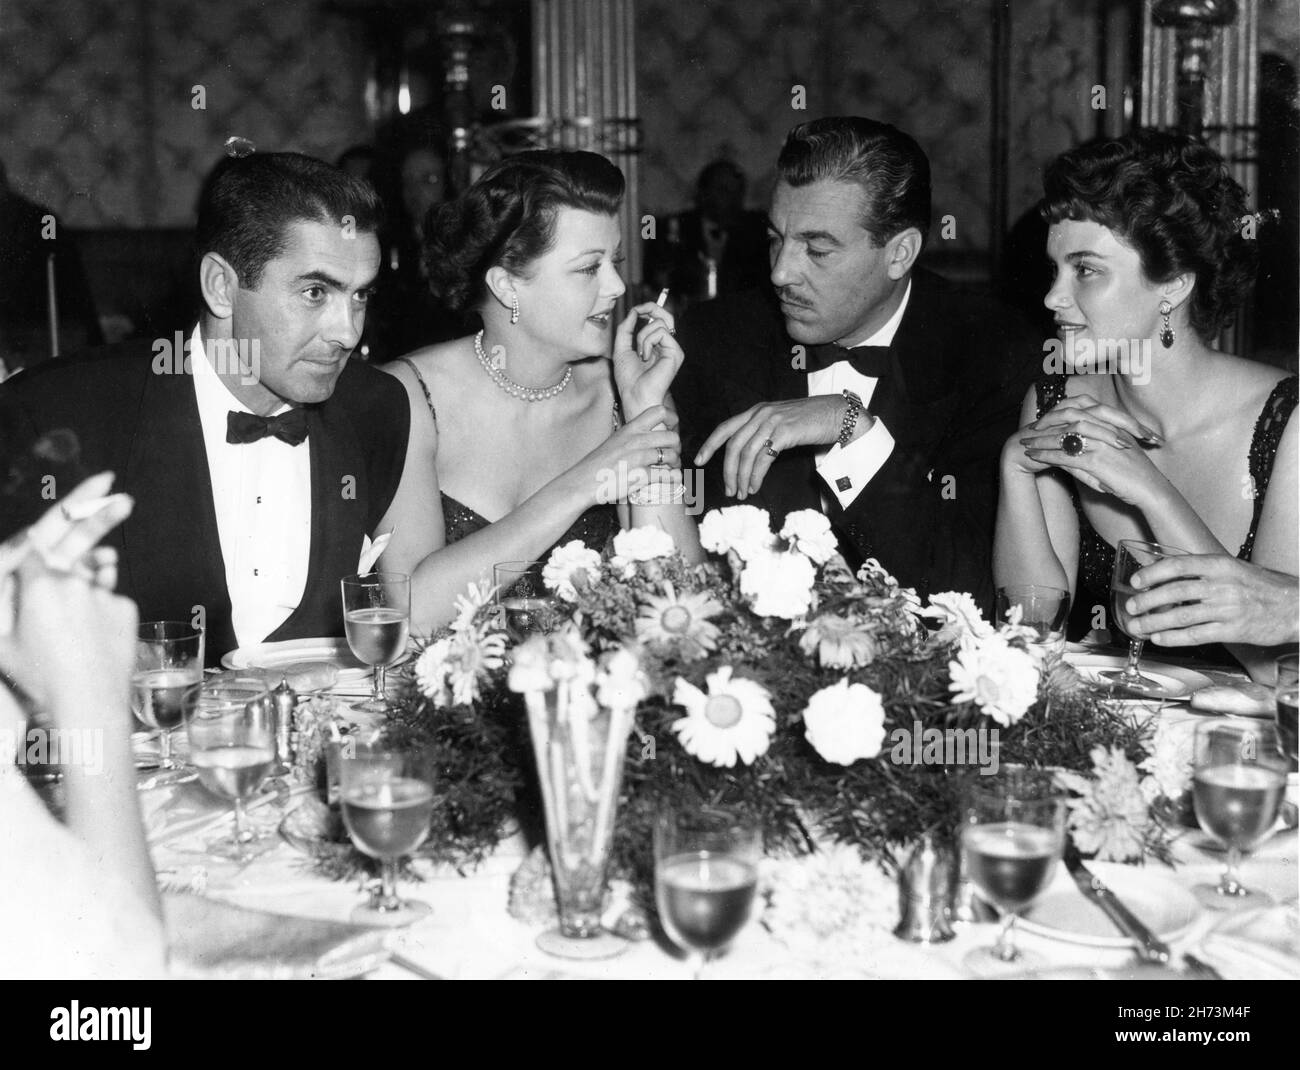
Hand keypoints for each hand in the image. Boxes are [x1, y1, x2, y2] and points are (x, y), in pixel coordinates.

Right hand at [0, 474, 136, 715]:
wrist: (86, 706)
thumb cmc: (37, 679)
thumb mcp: (3, 644)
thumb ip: (3, 603)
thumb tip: (11, 574)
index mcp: (36, 585)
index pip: (32, 549)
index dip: (32, 549)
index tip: (40, 541)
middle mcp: (72, 581)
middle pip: (77, 537)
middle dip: (95, 509)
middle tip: (114, 486)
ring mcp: (103, 593)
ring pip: (95, 574)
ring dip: (95, 572)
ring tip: (95, 588)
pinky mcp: (125, 608)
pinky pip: (111, 600)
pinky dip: (102, 608)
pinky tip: (95, 634)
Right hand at [566, 404, 682, 505]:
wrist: (581, 483)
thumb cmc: (596, 465)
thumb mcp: (614, 442)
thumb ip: (632, 437)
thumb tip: (649, 437)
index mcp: (629, 429)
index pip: (659, 411)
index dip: (672, 418)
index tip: (672, 428)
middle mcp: (636, 440)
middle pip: (672, 436)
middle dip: (676, 447)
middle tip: (672, 454)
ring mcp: (639, 458)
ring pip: (672, 456)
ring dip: (675, 463)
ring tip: (672, 468)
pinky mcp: (641, 476)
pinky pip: (668, 475)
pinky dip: (674, 478)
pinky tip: (673, 479)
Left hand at [612, 302, 682, 419]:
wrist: (634, 395)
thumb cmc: (628, 378)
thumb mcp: (621, 348)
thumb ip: (626, 329)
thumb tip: (633, 311)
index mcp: (656, 345)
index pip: (657, 319)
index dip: (648, 309)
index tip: (635, 311)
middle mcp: (666, 346)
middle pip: (666, 315)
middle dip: (651, 307)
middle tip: (638, 310)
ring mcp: (673, 349)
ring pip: (659, 323)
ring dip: (643, 336)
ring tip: (640, 353)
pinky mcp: (676, 353)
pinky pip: (661, 333)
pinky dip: (648, 342)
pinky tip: (645, 356)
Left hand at [694, 395, 854, 498]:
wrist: (837, 414)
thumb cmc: (811, 422)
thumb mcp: (781, 423)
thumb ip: (763, 433)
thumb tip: (748, 458)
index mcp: (756, 411)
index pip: (725, 428)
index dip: (710, 445)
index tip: (699, 461)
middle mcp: (761, 414)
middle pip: (733, 445)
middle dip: (727, 471)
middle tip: (729, 490)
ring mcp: (772, 421)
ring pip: (746, 454)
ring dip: (742, 477)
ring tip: (742, 493)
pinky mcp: (785, 432)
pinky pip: (763, 458)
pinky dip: (756, 475)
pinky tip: (755, 486)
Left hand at [1019, 394, 1166, 504]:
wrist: (1151, 489)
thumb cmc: (1135, 474)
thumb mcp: (1116, 454)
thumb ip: (1096, 447)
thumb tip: (1069, 450)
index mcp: (1112, 424)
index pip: (1080, 411)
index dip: (1059, 414)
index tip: (1043, 421)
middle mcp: (1106, 430)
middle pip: (1069, 419)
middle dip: (1046, 424)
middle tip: (1029, 430)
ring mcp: (1101, 444)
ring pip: (1064, 437)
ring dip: (1041, 440)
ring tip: (1026, 444)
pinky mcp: (1096, 461)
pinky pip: (1065, 456)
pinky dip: (1046, 456)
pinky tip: (1033, 457)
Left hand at [1124, 554, 1299, 647]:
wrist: (1295, 605)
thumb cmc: (1261, 586)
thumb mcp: (1233, 569)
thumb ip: (1203, 572)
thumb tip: (1166, 575)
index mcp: (1220, 565)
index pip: (1178, 565)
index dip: (1153, 573)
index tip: (1136, 581)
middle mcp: (1222, 585)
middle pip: (1174, 592)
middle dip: (1147, 601)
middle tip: (1131, 607)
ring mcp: (1227, 609)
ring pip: (1181, 616)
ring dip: (1154, 623)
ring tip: (1137, 626)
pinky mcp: (1233, 630)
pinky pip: (1196, 635)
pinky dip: (1173, 638)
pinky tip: (1159, 639)